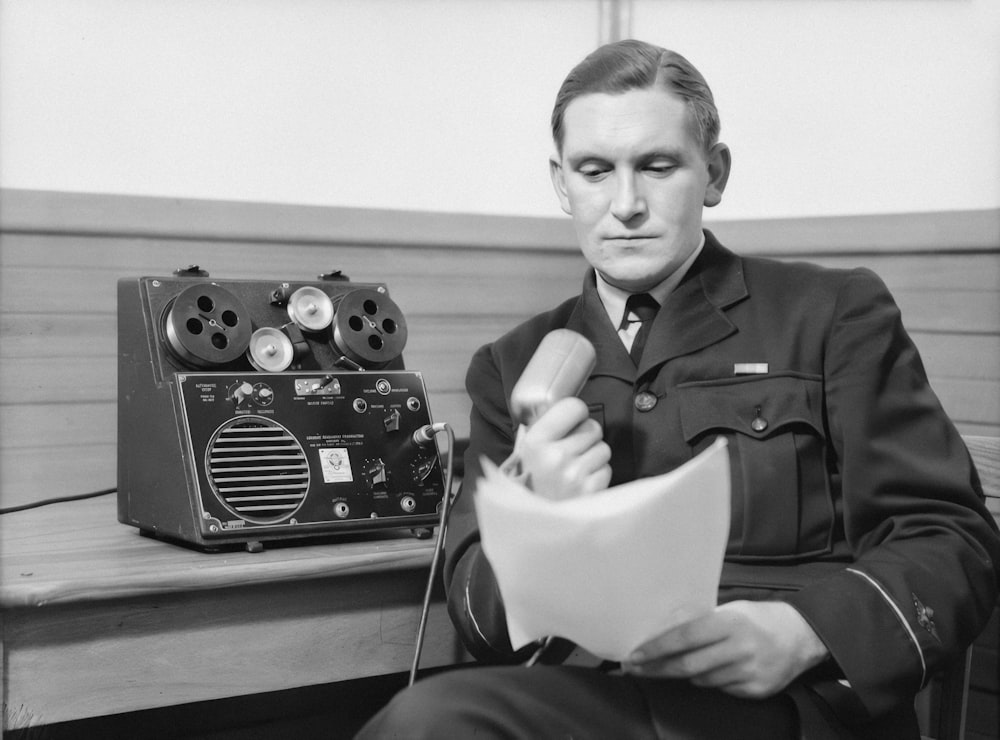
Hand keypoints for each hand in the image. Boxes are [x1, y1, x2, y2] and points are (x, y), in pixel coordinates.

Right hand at [517, 397, 611, 499]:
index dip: (577, 413)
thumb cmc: (530, 483)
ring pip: (603, 448)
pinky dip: (598, 475)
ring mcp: (575, 474)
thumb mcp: (525, 452)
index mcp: (536, 441)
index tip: (574, 420)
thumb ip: (543, 428)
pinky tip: (582, 482)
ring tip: (576, 468)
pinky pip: (607, 469)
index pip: (573, 407)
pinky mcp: (591, 490)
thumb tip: (566, 406)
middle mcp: (556, 456)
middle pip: (593, 427)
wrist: (533, 523)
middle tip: (573, 450)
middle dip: (587, 437)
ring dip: (594, 457)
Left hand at [623, 601, 829, 698]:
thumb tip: (665, 632)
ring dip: (685, 673)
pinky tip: (714, 669)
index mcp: (729, 622)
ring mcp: (748, 672)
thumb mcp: (731, 610)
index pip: (684, 637)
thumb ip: (703, 622)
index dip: (656, 648)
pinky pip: (721, 688)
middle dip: (657, 668)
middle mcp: (738, 648)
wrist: (801, 636)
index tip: (635, 656)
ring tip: (676, 664)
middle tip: (635, 669)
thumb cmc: (759, 619)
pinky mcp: (756, 690)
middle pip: (687, 665)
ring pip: (702, 679)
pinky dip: (710, 680)